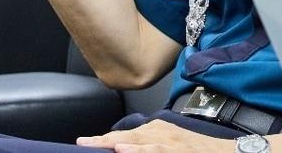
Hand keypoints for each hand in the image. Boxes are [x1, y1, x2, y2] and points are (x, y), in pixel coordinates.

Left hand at [77, 120, 235, 150]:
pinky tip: (123, 151)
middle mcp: (162, 132)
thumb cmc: (201, 152)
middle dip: (102, 141)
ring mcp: (171, 142)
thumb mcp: (173, 145)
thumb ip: (151, 145)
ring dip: (114, 144)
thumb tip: (127, 149)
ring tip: (94, 146)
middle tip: (81, 144)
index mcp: (158, 131)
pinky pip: (156, 150)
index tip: (83, 144)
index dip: (103, 140)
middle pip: (126, 136)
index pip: (124, 135)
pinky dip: (139, 151)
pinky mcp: (179, 150)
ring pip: (137, 142)